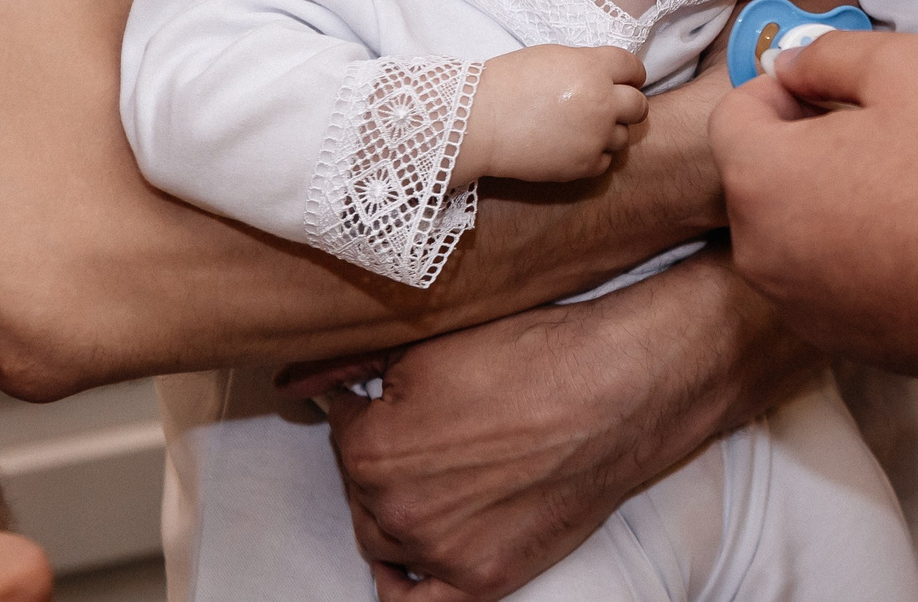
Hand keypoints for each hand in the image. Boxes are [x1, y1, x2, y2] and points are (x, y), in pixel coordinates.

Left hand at [279, 255, 821, 600]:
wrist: (620, 387)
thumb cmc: (534, 353)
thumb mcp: (433, 340)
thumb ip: (354, 363)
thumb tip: (298, 381)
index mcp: (368, 448)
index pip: (340, 426)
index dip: (370, 401)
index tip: (397, 391)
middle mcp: (392, 509)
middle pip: (360, 488)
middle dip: (383, 456)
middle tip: (430, 427)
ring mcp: (439, 552)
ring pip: (386, 539)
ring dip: (397, 507)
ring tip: (439, 472)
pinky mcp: (484, 578)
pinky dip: (406, 586)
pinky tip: (412, 564)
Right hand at [455, 46, 647, 185]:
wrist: (477, 123)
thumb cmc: (507, 84)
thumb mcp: (553, 58)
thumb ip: (587, 65)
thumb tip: (609, 77)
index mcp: (593, 68)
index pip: (633, 68)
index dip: (630, 75)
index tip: (626, 81)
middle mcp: (601, 102)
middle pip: (638, 106)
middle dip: (626, 105)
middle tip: (606, 108)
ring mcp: (595, 136)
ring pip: (623, 136)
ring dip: (608, 132)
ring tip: (580, 129)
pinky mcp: (583, 165)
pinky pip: (605, 161)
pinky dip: (593, 155)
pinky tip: (571, 147)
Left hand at [712, 29, 917, 387]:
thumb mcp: (905, 66)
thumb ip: (830, 54)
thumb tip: (791, 65)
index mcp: (761, 177)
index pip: (734, 116)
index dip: (783, 91)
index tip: (834, 93)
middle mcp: (760, 250)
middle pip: (762, 177)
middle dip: (805, 149)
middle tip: (880, 137)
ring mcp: (796, 303)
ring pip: (794, 231)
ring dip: (829, 204)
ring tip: (904, 192)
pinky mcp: (837, 339)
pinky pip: (828, 279)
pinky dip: (854, 255)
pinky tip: (913, 242)